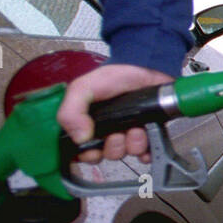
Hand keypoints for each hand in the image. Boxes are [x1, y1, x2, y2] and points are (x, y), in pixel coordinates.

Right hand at [57, 63, 173, 163]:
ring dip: (133, 144)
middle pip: (108, 155)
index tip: (94, 150)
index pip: (83, 152)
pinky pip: (148, 152)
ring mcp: (129, 133)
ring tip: (136, 128)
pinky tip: (148, 137)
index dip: (87, 155)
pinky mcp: (150, 133)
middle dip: (113, 147)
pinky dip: (148, 149)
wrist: (145, 67)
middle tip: (118, 134)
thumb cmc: (114, 76)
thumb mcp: (83, 88)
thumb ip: (72, 112)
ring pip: (129, 153)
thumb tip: (80, 139)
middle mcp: (108, 132)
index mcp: (88, 124)